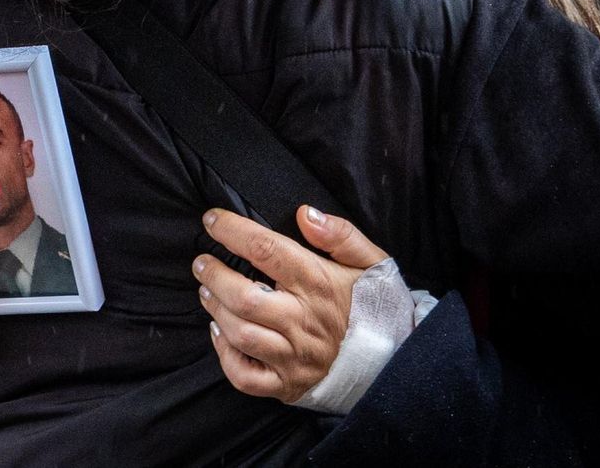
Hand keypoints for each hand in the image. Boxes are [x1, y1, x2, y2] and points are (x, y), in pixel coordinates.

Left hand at [192, 206, 388, 402]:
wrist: (398, 363)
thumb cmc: (378, 307)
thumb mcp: (372, 263)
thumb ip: (340, 234)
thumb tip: (305, 213)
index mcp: (320, 285)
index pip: (267, 250)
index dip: (232, 231)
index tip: (212, 220)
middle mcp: (303, 321)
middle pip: (244, 296)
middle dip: (214, 275)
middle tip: (201, 262)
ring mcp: (294, 357)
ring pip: (241, 333)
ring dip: (216, 310)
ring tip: (207, 292)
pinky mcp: (288, 385)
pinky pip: (245, 376)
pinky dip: (224, 355)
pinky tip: (220, 333)